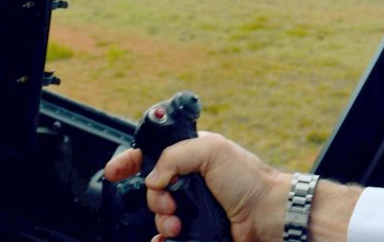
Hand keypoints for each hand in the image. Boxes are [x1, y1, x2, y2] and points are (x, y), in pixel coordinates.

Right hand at [103, 132, 285, 241]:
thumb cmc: (249, 179)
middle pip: (152, 188)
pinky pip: (168, 235)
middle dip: (154, 198)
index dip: (130, 161)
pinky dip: (163, 238)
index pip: (153, 153)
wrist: (269, 215)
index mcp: (192, 155)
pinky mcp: (197, 228)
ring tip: (178, 225)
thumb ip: (175, 157)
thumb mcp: (212, 151)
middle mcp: (190, 179)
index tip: (113, 172)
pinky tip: (168, 239)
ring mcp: (193, 205)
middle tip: (170, 204)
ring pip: (159, 214)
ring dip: (163, 220)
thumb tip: (154, 180)